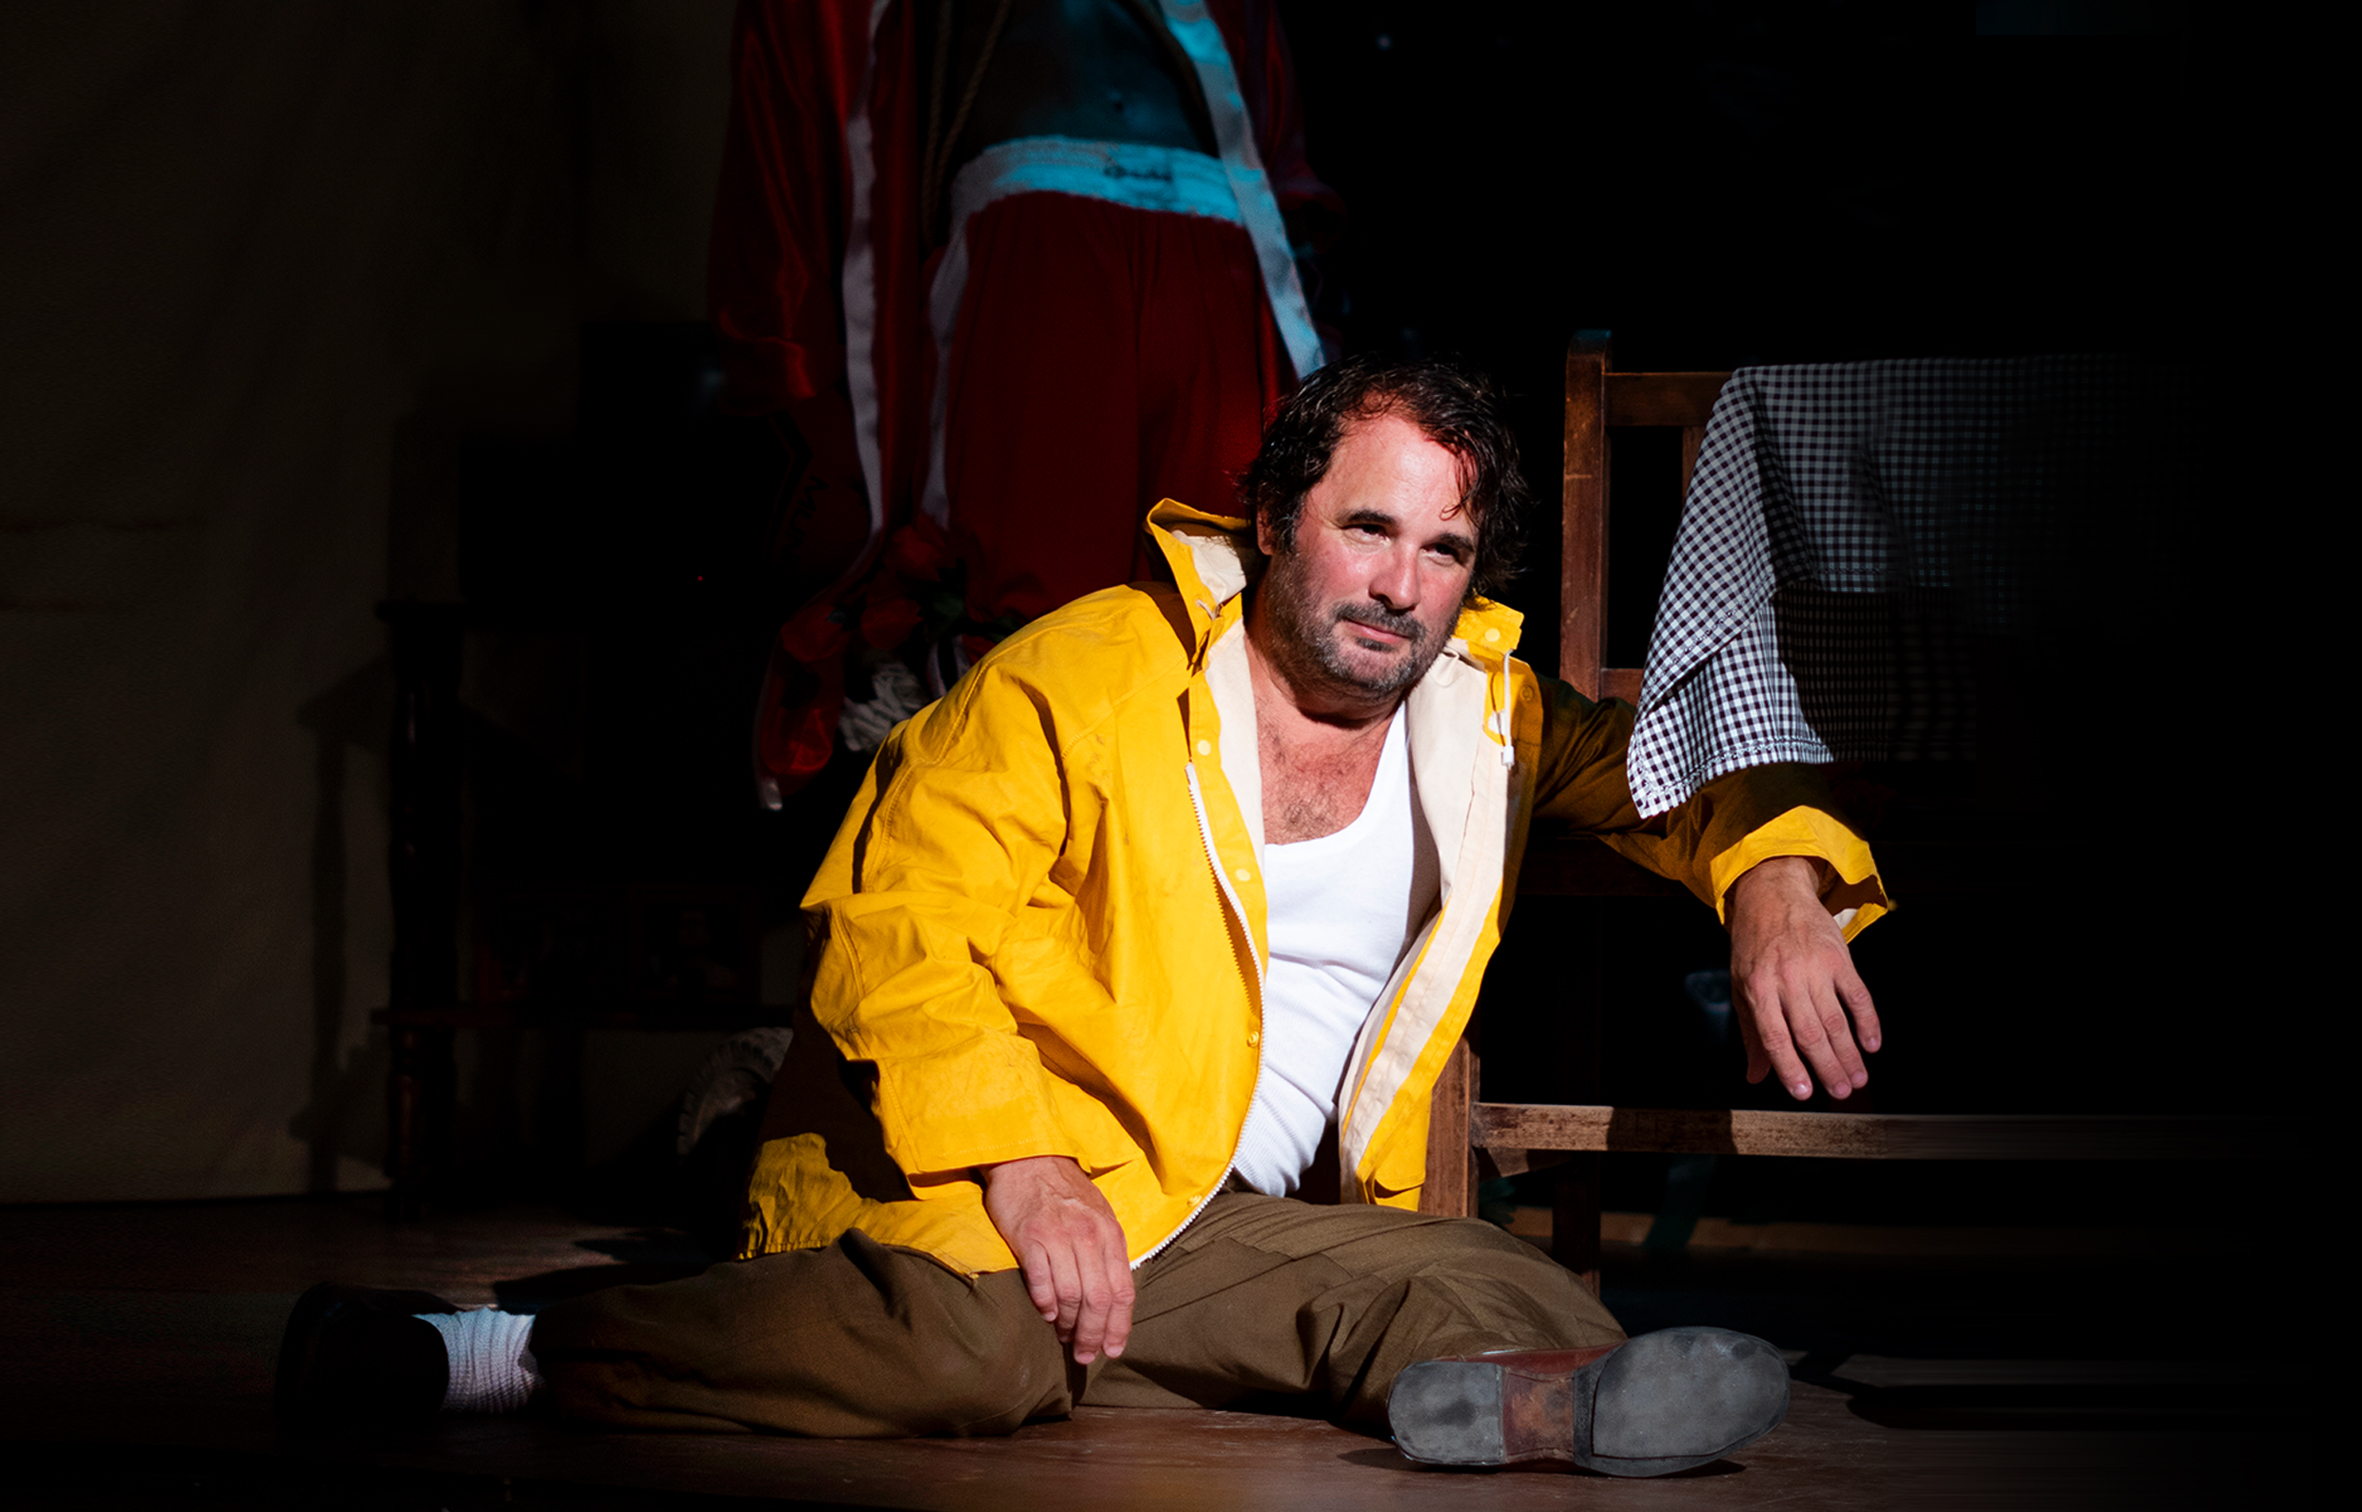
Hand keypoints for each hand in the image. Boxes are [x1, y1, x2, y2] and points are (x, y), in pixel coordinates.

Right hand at [978, 1155, 1134, 1363]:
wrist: (1029, 1157)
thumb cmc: (1064, 1191)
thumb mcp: (1097, 1215)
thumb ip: (1106, 1252)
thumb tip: (1109, 1299)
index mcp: (1110, 1234)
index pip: (1123, 1291)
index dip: (1119, 1326)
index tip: (1112, 1349)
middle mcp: (1089, 1236)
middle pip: (1098, 1300)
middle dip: (1093, 1335)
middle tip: (1084, 1355)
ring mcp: (1059, 1236)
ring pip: (1071, 1296)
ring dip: (1068, 1324)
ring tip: (1063, 1336)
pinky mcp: (1030, 1237)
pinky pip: (1042, 1282)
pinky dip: (1046, 1304)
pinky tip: (1046, 1313)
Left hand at [1726, 856, 1880, 1101]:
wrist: (1772, 894)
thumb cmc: (1754, 946)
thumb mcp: (1741, 985)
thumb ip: (1752, 1033)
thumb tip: (1755, 1076)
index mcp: (1757, 988)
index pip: (1774, 1036)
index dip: (1789, 1067)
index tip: (1803, 1093)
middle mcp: (1786, 978)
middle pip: (1810, 1032)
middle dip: (1827, 1067)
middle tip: (1841, 1092)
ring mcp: (1815, 967)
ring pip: (1836, 1018)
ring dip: (1849, 1053)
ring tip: (1858, 1078)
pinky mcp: (1839, 956)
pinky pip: (1858, 994)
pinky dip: (1868, 1021)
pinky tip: (1872, 1044)